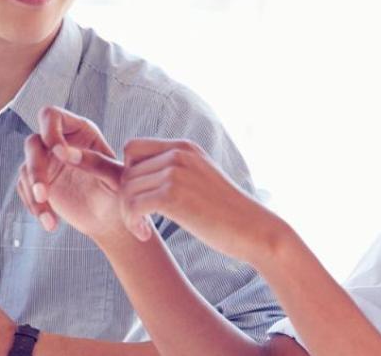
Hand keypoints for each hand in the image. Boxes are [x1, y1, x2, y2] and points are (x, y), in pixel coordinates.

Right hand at [16, 106, 127, 241]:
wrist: (112, 220)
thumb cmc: (120, 194)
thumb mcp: (115, 178)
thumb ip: (95, 162)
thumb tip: (64, 153)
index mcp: (82, 132)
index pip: (52, 116)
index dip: (50, 131)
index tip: (59, 153)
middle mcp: (60, 143)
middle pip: (32, 143)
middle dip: (36, 169)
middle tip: (44, 195)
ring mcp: (47, 163)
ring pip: (26, 169)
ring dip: (35, 195)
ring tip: (50, 220)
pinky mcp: (39, 182)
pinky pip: (25, 190)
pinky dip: (35, 206)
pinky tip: (49, 222)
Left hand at [69, 139, 286, 265]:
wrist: (253, 229)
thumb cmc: (227, 212)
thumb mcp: (201, 179)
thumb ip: (176, 171)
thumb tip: (139, 177)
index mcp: (185, 147)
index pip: (133, 148)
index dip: (129, 173)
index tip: (141, 198)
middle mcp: (179, 154)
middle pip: (126, 171)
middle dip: (127, 197)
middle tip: (140, 220)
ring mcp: (176, 173)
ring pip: (127, 189)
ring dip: (128, 214)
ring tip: (143, 229)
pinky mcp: (173, 195)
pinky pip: (133, 206)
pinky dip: (133, 223)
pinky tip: (146, 234)